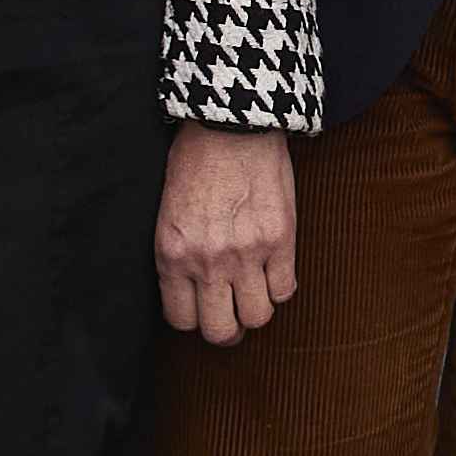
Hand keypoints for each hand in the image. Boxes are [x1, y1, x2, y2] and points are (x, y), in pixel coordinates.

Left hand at [158, 124, 300, 343]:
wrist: (232, 124)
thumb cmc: (196, 158)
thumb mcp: (169, 212)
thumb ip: (179, 253)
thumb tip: (190, 285)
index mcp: (172, 256)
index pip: (181, 320)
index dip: (195, 320)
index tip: (203, 309)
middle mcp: (207, 262)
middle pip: (220, 331)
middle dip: (227, 329)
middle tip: (233, 316)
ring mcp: (246, 254)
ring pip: (257, 317)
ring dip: (257, 309)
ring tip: (256, 291)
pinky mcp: (280, 239)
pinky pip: (286, 290)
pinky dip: (281, 286)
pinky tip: (275, 269)